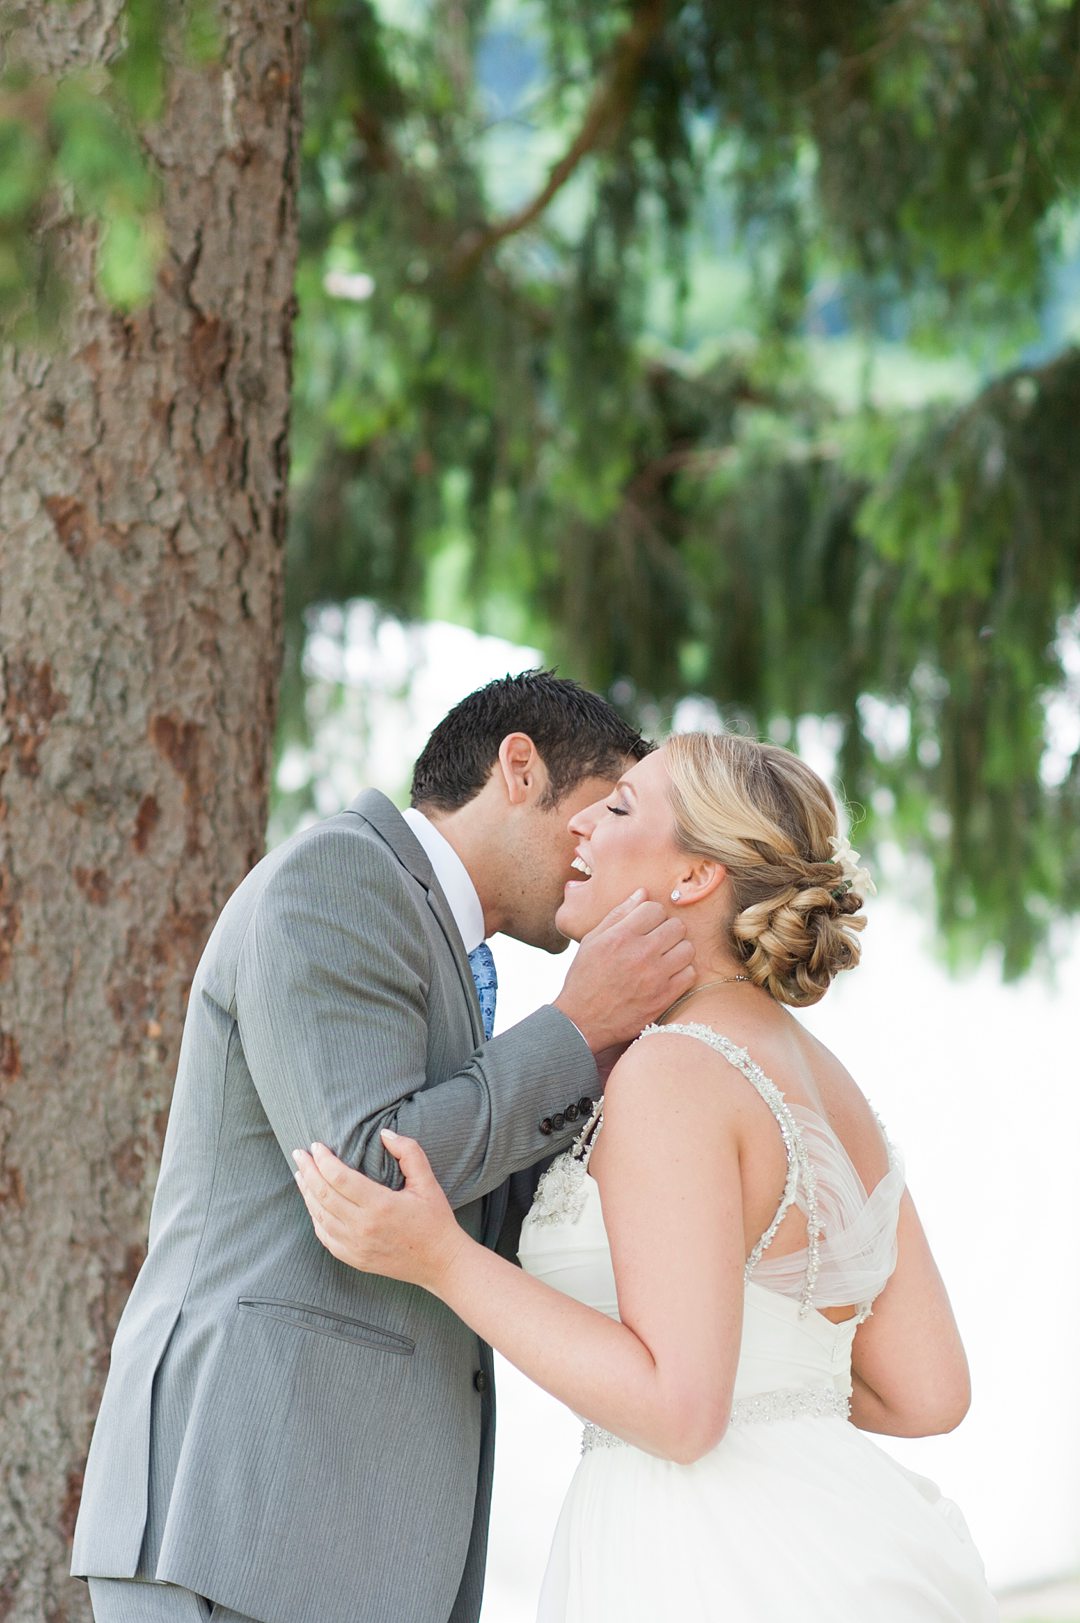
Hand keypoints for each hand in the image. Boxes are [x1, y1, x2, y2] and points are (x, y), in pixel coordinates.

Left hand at [292, 1132, 466, 1294]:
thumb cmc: (434, 1219)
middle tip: (299, 1154)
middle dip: (307, 1171)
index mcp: (380, 1205)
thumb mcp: (427, 1181)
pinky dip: (315, 1217)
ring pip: (319, 1215)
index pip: (339, 1177)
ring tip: (301, 1174)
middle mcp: (362, 1227)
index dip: (323, 1160)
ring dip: (307, 1192)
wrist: (440, 1262)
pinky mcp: (354, 1258)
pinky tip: (312, 1203)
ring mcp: (355, 1246)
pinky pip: (324, 1236)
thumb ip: (408, 1152)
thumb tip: (384, 1134)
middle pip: (323, 1194)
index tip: (316, 1145)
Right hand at [553, 891, 693, 1050]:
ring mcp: (655, 976)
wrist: (582, 1021)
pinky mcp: (664, 997)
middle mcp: (640, 953)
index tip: (647, 925)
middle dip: (667, 930)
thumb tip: (642, 893)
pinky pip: (690, 973)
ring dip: (678, 950)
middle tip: (657, 941)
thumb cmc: (585, 978)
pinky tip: (668, 975)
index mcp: (620, 936)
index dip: (652, 915)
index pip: (655, 908)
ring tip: (665, 958)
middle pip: (676, 926)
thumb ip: (618, 914)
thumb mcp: (592, 940)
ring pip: (687, 948)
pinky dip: (682, 973)